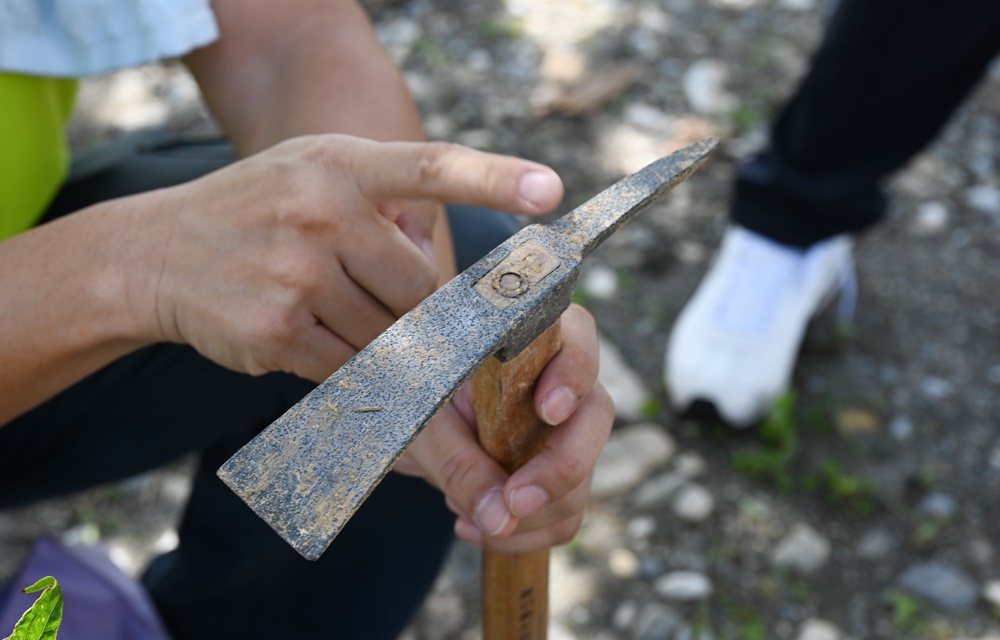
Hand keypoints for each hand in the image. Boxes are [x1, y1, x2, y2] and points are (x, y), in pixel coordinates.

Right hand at [131, 135, 562, 381]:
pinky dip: (366, 384)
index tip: (551, 190)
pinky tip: (346, 368)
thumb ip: (386, 214)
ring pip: (391, 339)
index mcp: (344, 165)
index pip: (431, 167)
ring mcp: (296, 273)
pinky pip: (352, 371)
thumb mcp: (317, 178)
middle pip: (422, 292)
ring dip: (392, 355)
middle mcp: (322, 211)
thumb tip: (453, 289)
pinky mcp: (277, 331)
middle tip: (419, 330)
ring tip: (351, 339)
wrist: (156, 254)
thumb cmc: (259, 214)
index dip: (495, 178)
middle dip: (428, 323)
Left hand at [393, 304, 613, 553]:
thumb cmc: (414, 400)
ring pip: (584, 477)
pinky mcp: (559, 472)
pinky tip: (477, 527)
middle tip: (515, 503)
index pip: (577, 337)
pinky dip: (525, 533)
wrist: (405, 419)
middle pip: (595, 416)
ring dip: (532, 515)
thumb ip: (459, 464)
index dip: (573, 372)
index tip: (547, 411)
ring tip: (465, 514)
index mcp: (527, 339)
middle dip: (560, 469)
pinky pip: (566, 513)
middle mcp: (560, 379)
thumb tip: (501, 516)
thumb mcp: (424, 428)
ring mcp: (566, 428)